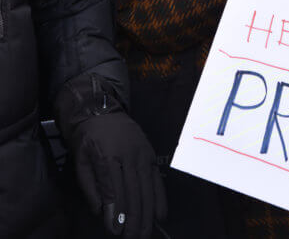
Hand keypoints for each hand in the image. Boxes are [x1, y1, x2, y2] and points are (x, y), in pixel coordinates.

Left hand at [70, 112, 166, 237]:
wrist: (101, 110)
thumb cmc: (88, 138)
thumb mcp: (80, 160)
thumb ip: (89, 186)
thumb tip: (99, 210)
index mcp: (106, 155)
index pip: (113, 189)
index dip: (115, 212)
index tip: (115, 230)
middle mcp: (127, 154)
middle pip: (132, 191)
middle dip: (133, 218)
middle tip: (132, 237)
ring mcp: (141, 153)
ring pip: (146, 187)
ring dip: (146, 213)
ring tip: (144, 232)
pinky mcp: (150, 153)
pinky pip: (156, 178)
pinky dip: (159, 197)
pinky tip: (160, 214)